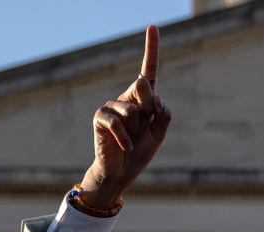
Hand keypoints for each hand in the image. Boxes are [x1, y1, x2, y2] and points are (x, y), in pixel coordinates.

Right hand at [77, 25, 171, 208]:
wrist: (122, 173)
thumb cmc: (140, 152)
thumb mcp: (160, 133)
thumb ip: (163, 113)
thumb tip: (153, 96)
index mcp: (144, 100)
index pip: (149, 71)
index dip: (152, 49)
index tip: (153, 26)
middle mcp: (128, 98)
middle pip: (143, 85)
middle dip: (149, 106)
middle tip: (144, 126)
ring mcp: (113, 106)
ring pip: (133, 108)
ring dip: (136, 128)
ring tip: (131, 139)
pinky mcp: (100, 117)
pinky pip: (117, 121)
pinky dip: (125, 136)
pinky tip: (125, 146)